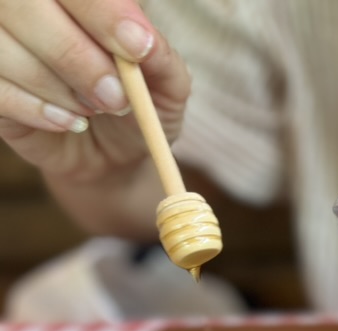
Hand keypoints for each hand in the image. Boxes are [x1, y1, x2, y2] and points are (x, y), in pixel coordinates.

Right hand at [0, 0, 187, 182]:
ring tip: (93, 112)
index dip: (101, 10)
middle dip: (74, 53)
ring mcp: (0, 42)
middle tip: (116, 97)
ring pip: (3, 48)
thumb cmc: (138, 104)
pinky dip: (36, 109)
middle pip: (22, 5)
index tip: (137, 47)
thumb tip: (144, 40)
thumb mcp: (166, 86)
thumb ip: (160, 57)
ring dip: (55, 86)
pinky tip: (69, 123)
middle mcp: (26, 10)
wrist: (113, 153)